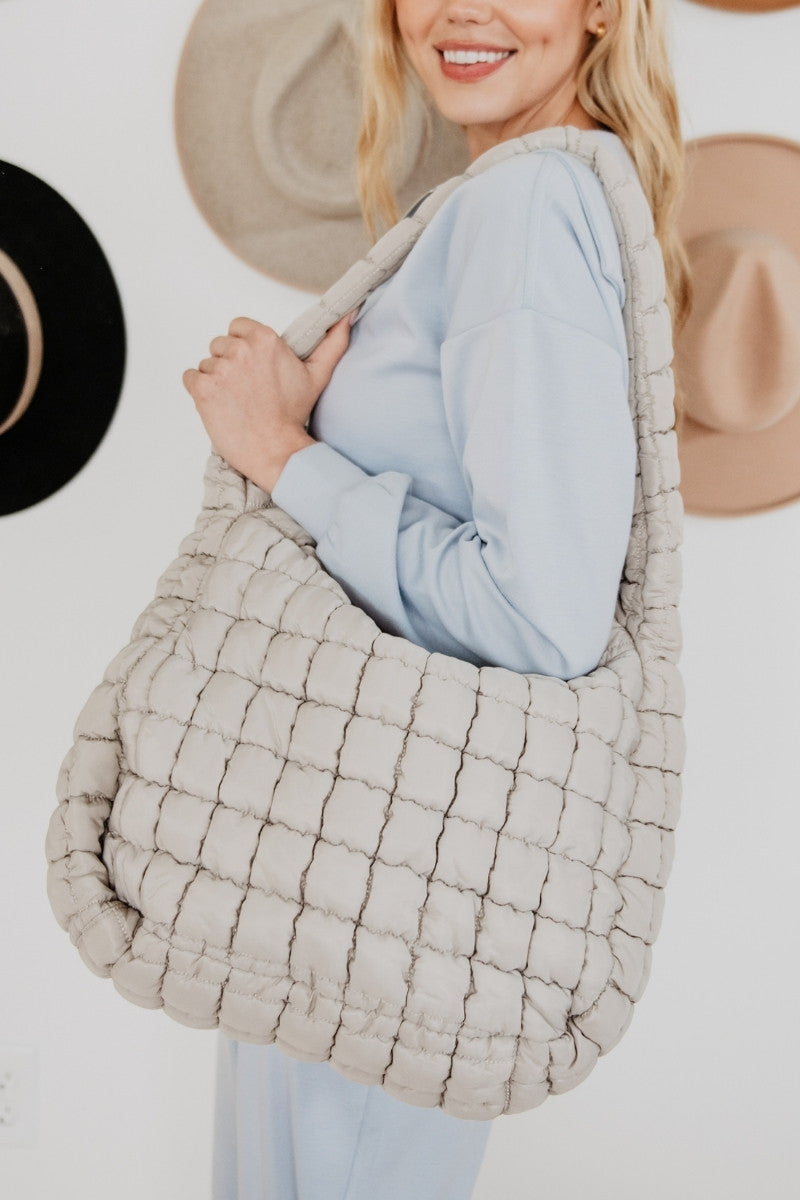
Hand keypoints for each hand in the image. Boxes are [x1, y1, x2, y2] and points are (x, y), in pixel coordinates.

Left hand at [183, 312, 353, 492]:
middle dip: (229, 365)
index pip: (237, 327)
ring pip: (207, 364)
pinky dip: (199, 391)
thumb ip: (332, 342)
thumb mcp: (317, 375)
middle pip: (220, 345)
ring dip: (216, 380)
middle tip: (247, 390)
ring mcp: (219, 369)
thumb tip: (347, 317)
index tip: (254, 370)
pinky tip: (220, 405)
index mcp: (264, 338)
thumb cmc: (294, 414)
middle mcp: (240, 349)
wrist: (275, 450)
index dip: (243, 348)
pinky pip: (190, 378)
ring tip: (237, 401)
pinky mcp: (202, 388)